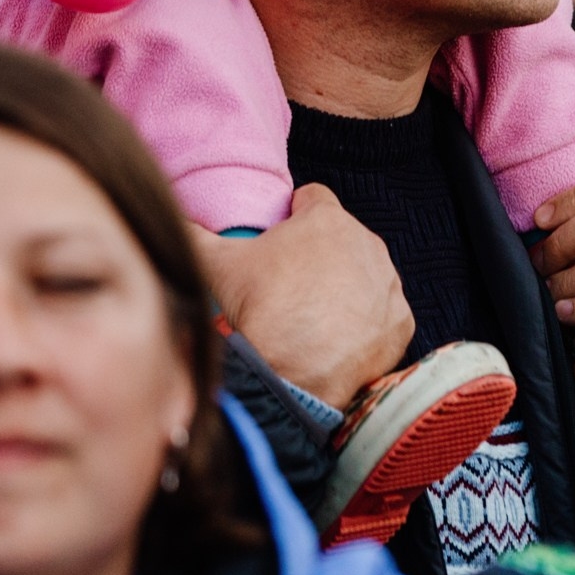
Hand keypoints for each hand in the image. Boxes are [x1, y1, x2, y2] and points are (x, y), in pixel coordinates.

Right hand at [194, 184, 412, 408]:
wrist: (295, 376)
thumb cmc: (263, 311)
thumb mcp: (217, 264)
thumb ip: (194, 233)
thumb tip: (173, 221)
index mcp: (327, 219)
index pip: (312, 198)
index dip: (293, 214)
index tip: (281, 236)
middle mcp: (367, 244)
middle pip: (341, 238)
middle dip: (320, 254)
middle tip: (291, 283)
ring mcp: (388, 284)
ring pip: (365, 274)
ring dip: (346, 286)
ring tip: (314, 314)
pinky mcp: (401, 322)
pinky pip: (383, 314)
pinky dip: (366, 323)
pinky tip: (338, 338)